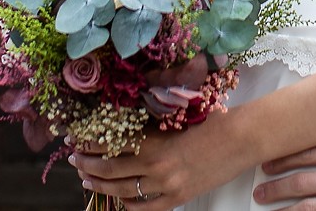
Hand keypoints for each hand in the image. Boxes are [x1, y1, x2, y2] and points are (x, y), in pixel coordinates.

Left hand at [72, 117, 252, 210]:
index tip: (77, 139)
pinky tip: (118, 200)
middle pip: (109, 169)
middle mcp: (155, 165)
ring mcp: (166, 185)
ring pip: (121, 190)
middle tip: (74, 159)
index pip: (109, 144)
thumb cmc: (213, 120)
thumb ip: (150, 121)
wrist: (241, 139)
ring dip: (99, 185)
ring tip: (86, 180)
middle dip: (86, 164)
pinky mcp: (178, 198)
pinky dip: (127, 205)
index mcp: (153, 139)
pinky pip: (144, 208)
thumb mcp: (176, 114)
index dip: (89, 143)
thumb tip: (124, 120)